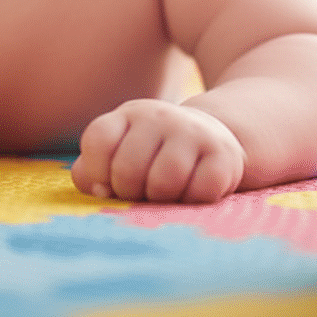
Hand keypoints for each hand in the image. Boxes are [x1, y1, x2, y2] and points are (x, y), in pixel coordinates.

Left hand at [71, 99, 245, 202]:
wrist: (209, 137)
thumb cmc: (152, 157)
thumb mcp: (118, 154)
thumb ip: (92, 171)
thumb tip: (98, 190)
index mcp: (127, 115)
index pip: (98, 139)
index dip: (97, 172)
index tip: (107, 183)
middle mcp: (158, 116)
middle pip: (128, 169)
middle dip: (130, 192)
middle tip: (141, 191)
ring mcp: (192, 131)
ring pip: (164, 181)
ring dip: (161, 199)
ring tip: (165, 194)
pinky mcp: (223, 153)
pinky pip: (201, 191)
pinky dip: (193, 202)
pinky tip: (193, 191)